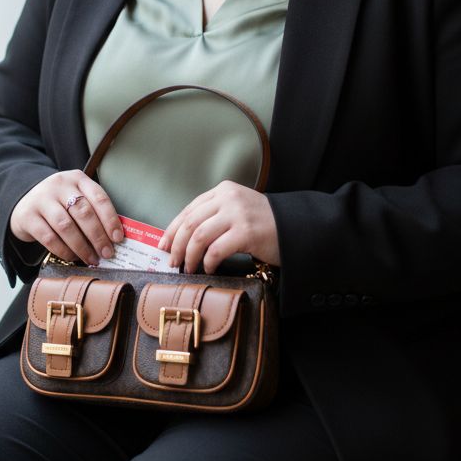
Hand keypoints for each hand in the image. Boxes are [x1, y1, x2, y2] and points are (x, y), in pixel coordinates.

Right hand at [9, 171, 123, 266]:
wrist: (24, 203)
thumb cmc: (59, 204)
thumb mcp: (76, 198)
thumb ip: (93, 211)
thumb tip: (113, 238)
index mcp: (77, 179)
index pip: (98, 197)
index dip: (110, 219)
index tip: (118, 238)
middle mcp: (59, 185)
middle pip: (83, 212)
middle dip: (98, 236)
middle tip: (107, 253)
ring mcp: (41, 199)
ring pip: (66, 226)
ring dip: (82, 246)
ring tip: (91, 258)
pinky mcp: (27, 216)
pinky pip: (49, 237)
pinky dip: (64, 250)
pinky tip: (72, 257)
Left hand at [158, 181, 280, 274]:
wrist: (297, 229)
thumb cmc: (265, 224)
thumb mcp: (237, 209)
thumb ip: (214, 215)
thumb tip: (182, 239)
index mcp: (223, 191)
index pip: (189, 210)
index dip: (172, 230)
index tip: (163, 246)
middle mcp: (228, 199)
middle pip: (190, 224)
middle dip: (177, 246)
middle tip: (172, 262)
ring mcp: (238, 214)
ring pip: (199, 237)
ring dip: (190, 257)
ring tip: (189, 268)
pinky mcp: (246, 232)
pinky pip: (216, 250)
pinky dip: (208, 263)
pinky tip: (209, 270)